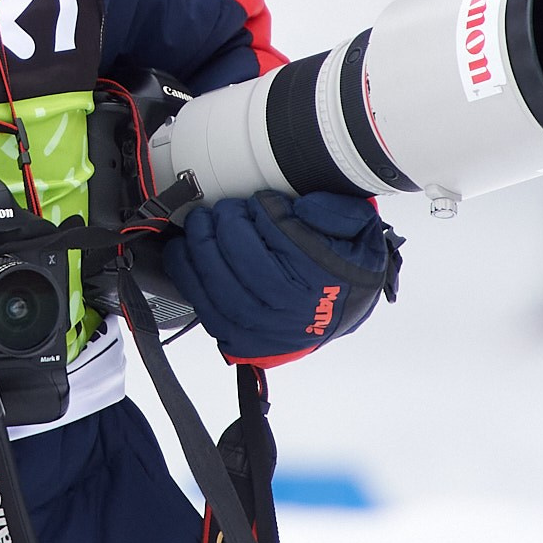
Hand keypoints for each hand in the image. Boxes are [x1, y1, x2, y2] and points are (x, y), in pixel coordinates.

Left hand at [163, 190, 402, 363]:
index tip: (260, 201)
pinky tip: (183, 251)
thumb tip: (301, 207)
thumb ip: (337, 210)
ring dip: (201, 247)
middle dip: (227, 225)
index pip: (282, 234)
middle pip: (246, 260)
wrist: (340, 313)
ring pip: (220, 286)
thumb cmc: (345, 269)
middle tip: (224, 208)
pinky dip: (187, 277)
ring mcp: (264, 329)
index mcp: (322, 277)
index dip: (263, 210)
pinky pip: (205, 309)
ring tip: (200, 223)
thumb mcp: (359, 231)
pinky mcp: (241, 341)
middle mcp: (292, 308)